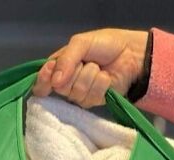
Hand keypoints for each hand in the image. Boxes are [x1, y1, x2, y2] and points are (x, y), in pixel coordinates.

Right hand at [32, 28, 147, 107]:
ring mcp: (80, 94)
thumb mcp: (80, 43)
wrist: (131, 53)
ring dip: (90, 76)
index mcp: (59, 67)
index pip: (42, 81)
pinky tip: (106, 77)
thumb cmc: (105, 44)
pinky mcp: (94, 102)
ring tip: (98, 68)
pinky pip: (91, 97)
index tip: (51, 71)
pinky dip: (100, 84)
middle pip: (60, 88)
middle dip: (74, 73)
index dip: (44, 80)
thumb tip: (55, 82)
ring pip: (76, 93)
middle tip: (85, 62)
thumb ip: (65, 60)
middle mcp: (67, 83)